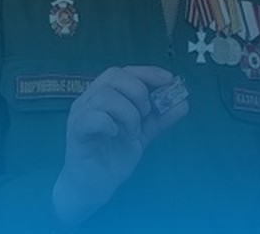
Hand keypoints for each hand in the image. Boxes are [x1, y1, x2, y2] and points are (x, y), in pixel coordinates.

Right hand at [51, 66, 188, 227]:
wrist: (94, 186)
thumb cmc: (113, 155)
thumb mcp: (143, 133)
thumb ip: (160, 118)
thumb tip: (182, 103)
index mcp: (104, 95)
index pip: (125, 72)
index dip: (148, 72)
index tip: (168, 80)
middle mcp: (90, 100)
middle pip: (114, 76)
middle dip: (138, 92)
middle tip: (146, 114)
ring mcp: (80, 115)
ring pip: (105, 96)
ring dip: (127, 113)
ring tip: (131, 131)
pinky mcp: (77, 132)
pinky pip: (92, 117)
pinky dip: (110, 124)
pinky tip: (116, 135)